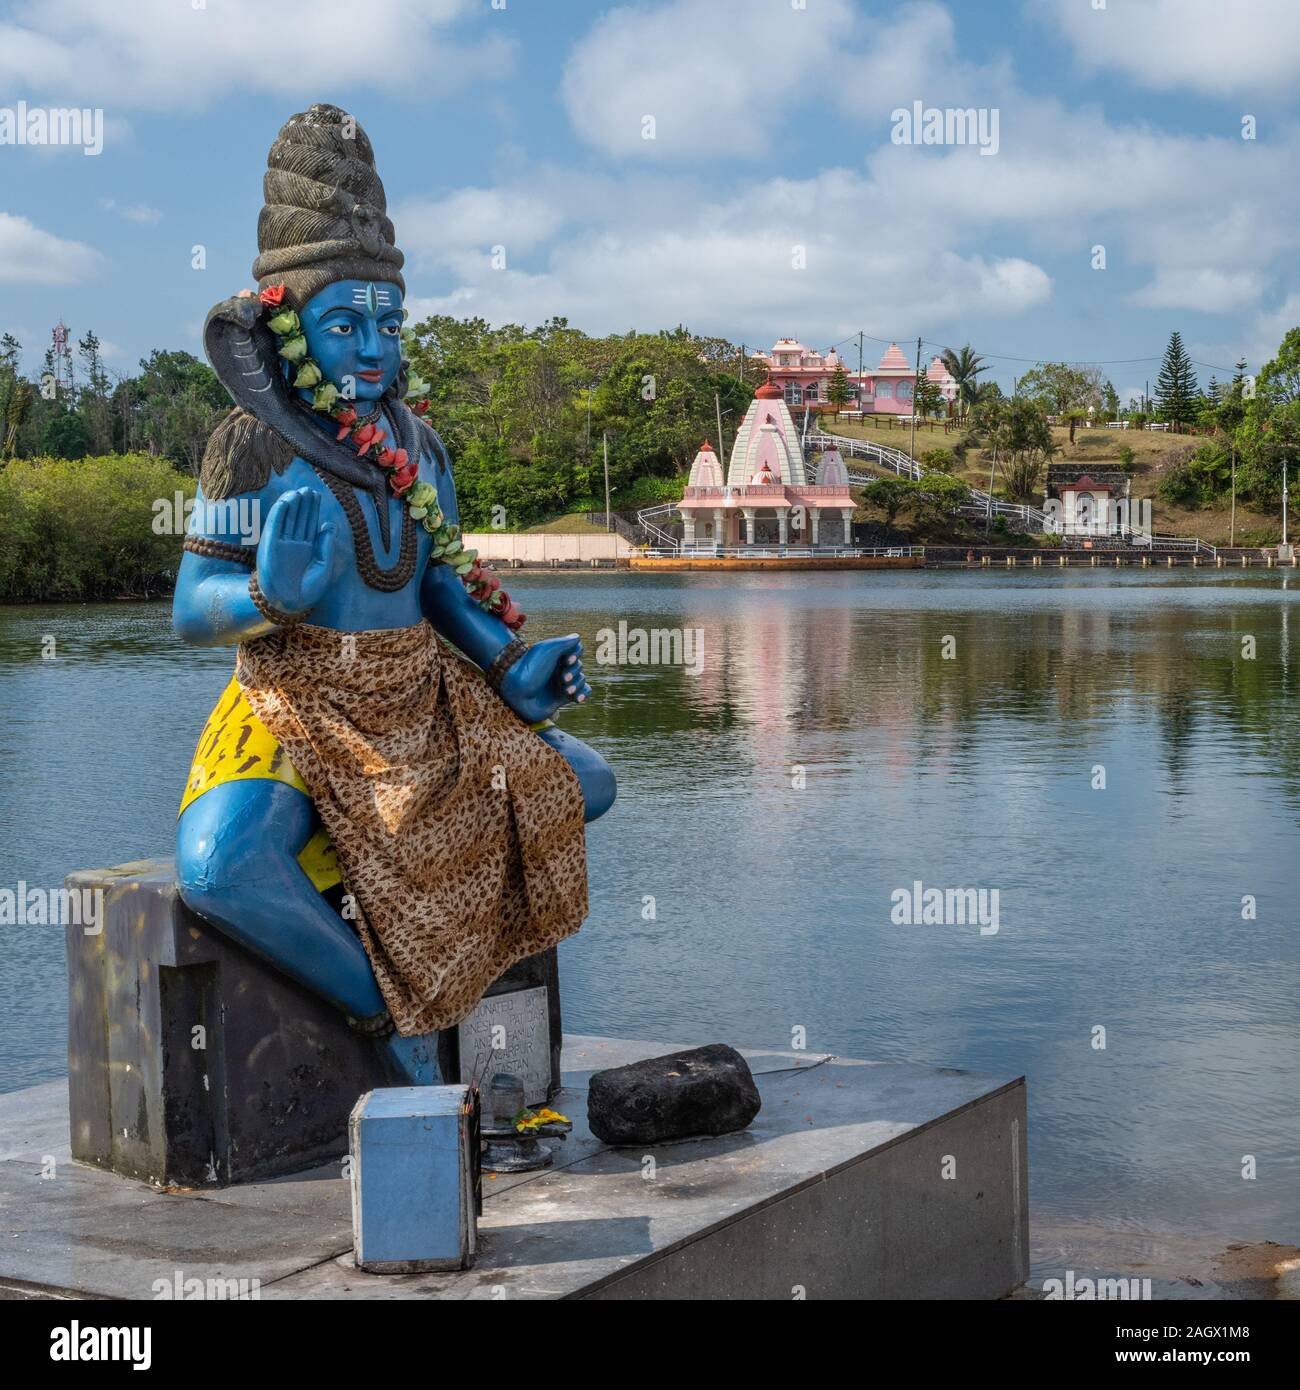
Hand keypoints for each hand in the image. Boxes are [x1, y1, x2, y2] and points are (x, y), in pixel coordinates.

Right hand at [256, 488, 335, 615]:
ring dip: (292, 505)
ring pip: (287, 519)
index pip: (309, 524)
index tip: (316, 495)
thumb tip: (330, 524)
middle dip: (304, 504)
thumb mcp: (324, 567)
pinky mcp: (269, 545)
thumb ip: (326, 546)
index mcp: (307, 549)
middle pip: (299, 519)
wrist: (289, 603)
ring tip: (299, 492)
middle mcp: (293, 544)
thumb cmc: (308, 590)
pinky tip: (286, 502)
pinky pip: (274, 526)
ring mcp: (281, 544)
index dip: (312, 510)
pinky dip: (279, 513)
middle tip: (309, 489)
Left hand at [499, 634, 591, 724]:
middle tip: (563, 678)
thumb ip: (564, 642)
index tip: (567, 659)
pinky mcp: (561, 697)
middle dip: (574, 671)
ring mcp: (559, 682)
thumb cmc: (530, 668)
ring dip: (577, 684)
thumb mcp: (547, 649)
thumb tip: (578, 637)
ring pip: (581, 679)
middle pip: (579, 665)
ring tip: (566, 690)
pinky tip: (577, 698)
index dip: (576, 654)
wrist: (517, 693)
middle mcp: (557, 667)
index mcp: (554, 654)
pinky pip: (581, 693)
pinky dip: (583, 694)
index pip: (576, 649)